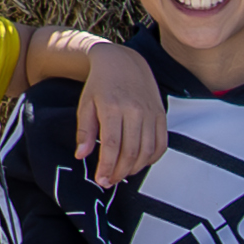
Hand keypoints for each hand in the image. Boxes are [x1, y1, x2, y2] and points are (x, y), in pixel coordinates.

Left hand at [72, 40, 168, 177]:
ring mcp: (152, 113)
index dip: (107, 167)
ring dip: (135, 168)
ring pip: (147, 151)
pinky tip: (139, 163)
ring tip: (122, 174)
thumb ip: (85, 131)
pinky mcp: (161, 115)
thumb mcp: (86, 105)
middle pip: (131, 152)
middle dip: (119, 172)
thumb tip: (82, 155)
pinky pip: (161, 144)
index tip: (100, 179)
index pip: (113, 146)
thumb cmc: (100, 84)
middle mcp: (136, 111)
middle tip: (109, 181)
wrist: (124, 62)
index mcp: (113, 108)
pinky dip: (152, 158)